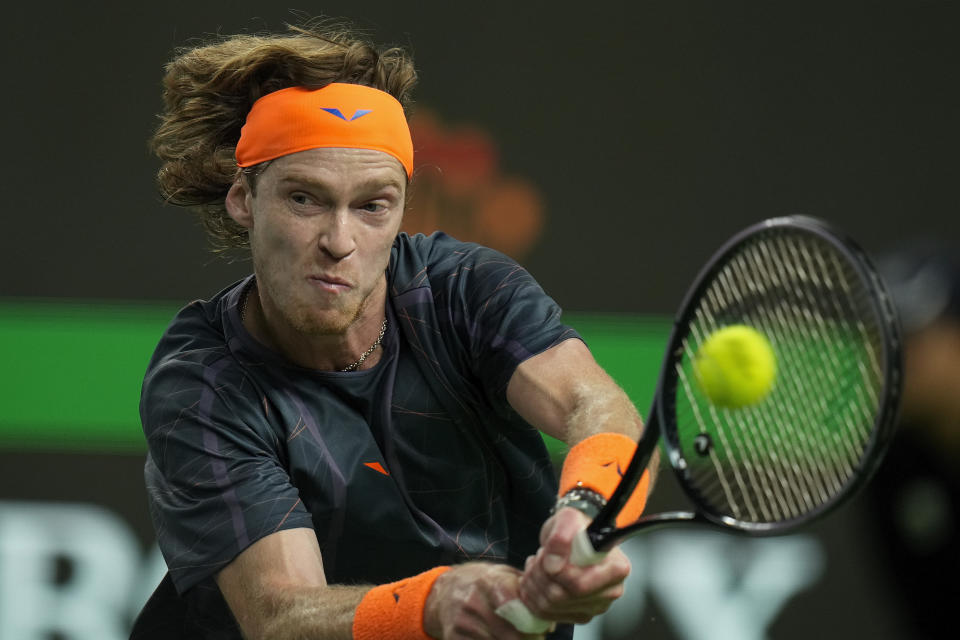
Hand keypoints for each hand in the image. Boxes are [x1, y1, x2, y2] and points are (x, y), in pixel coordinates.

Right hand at [423, 562, 550, 639]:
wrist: (445, 590)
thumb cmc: (482, 583)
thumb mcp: (502, 575)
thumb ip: (526, 592)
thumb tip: (548, 620)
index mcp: (488, 581)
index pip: (513, 606)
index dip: (531, 622)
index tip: (541, 628)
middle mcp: (473, 601)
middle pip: (509, 634)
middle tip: (536, 638)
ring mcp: (462, 621)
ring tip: (522, 638)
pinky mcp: (453, 636)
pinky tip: (500, 638)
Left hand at [518, 508, 630, 623]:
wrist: (573, 537)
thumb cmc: (577, 528)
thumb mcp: (568, 518)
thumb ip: (561, 536)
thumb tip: (553, 564)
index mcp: (616, 568)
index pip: (579, 585)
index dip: (556, 573)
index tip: (546, 554)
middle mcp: (610, 591)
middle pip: (562, 597)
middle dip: (540, 574)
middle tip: (539, 557)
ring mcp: (595, 606)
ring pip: (551, 606)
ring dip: (533, 583)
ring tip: (536, 565)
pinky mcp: (580, 614)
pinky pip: (547, 613)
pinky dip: (533, 596)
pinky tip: (536, 579)